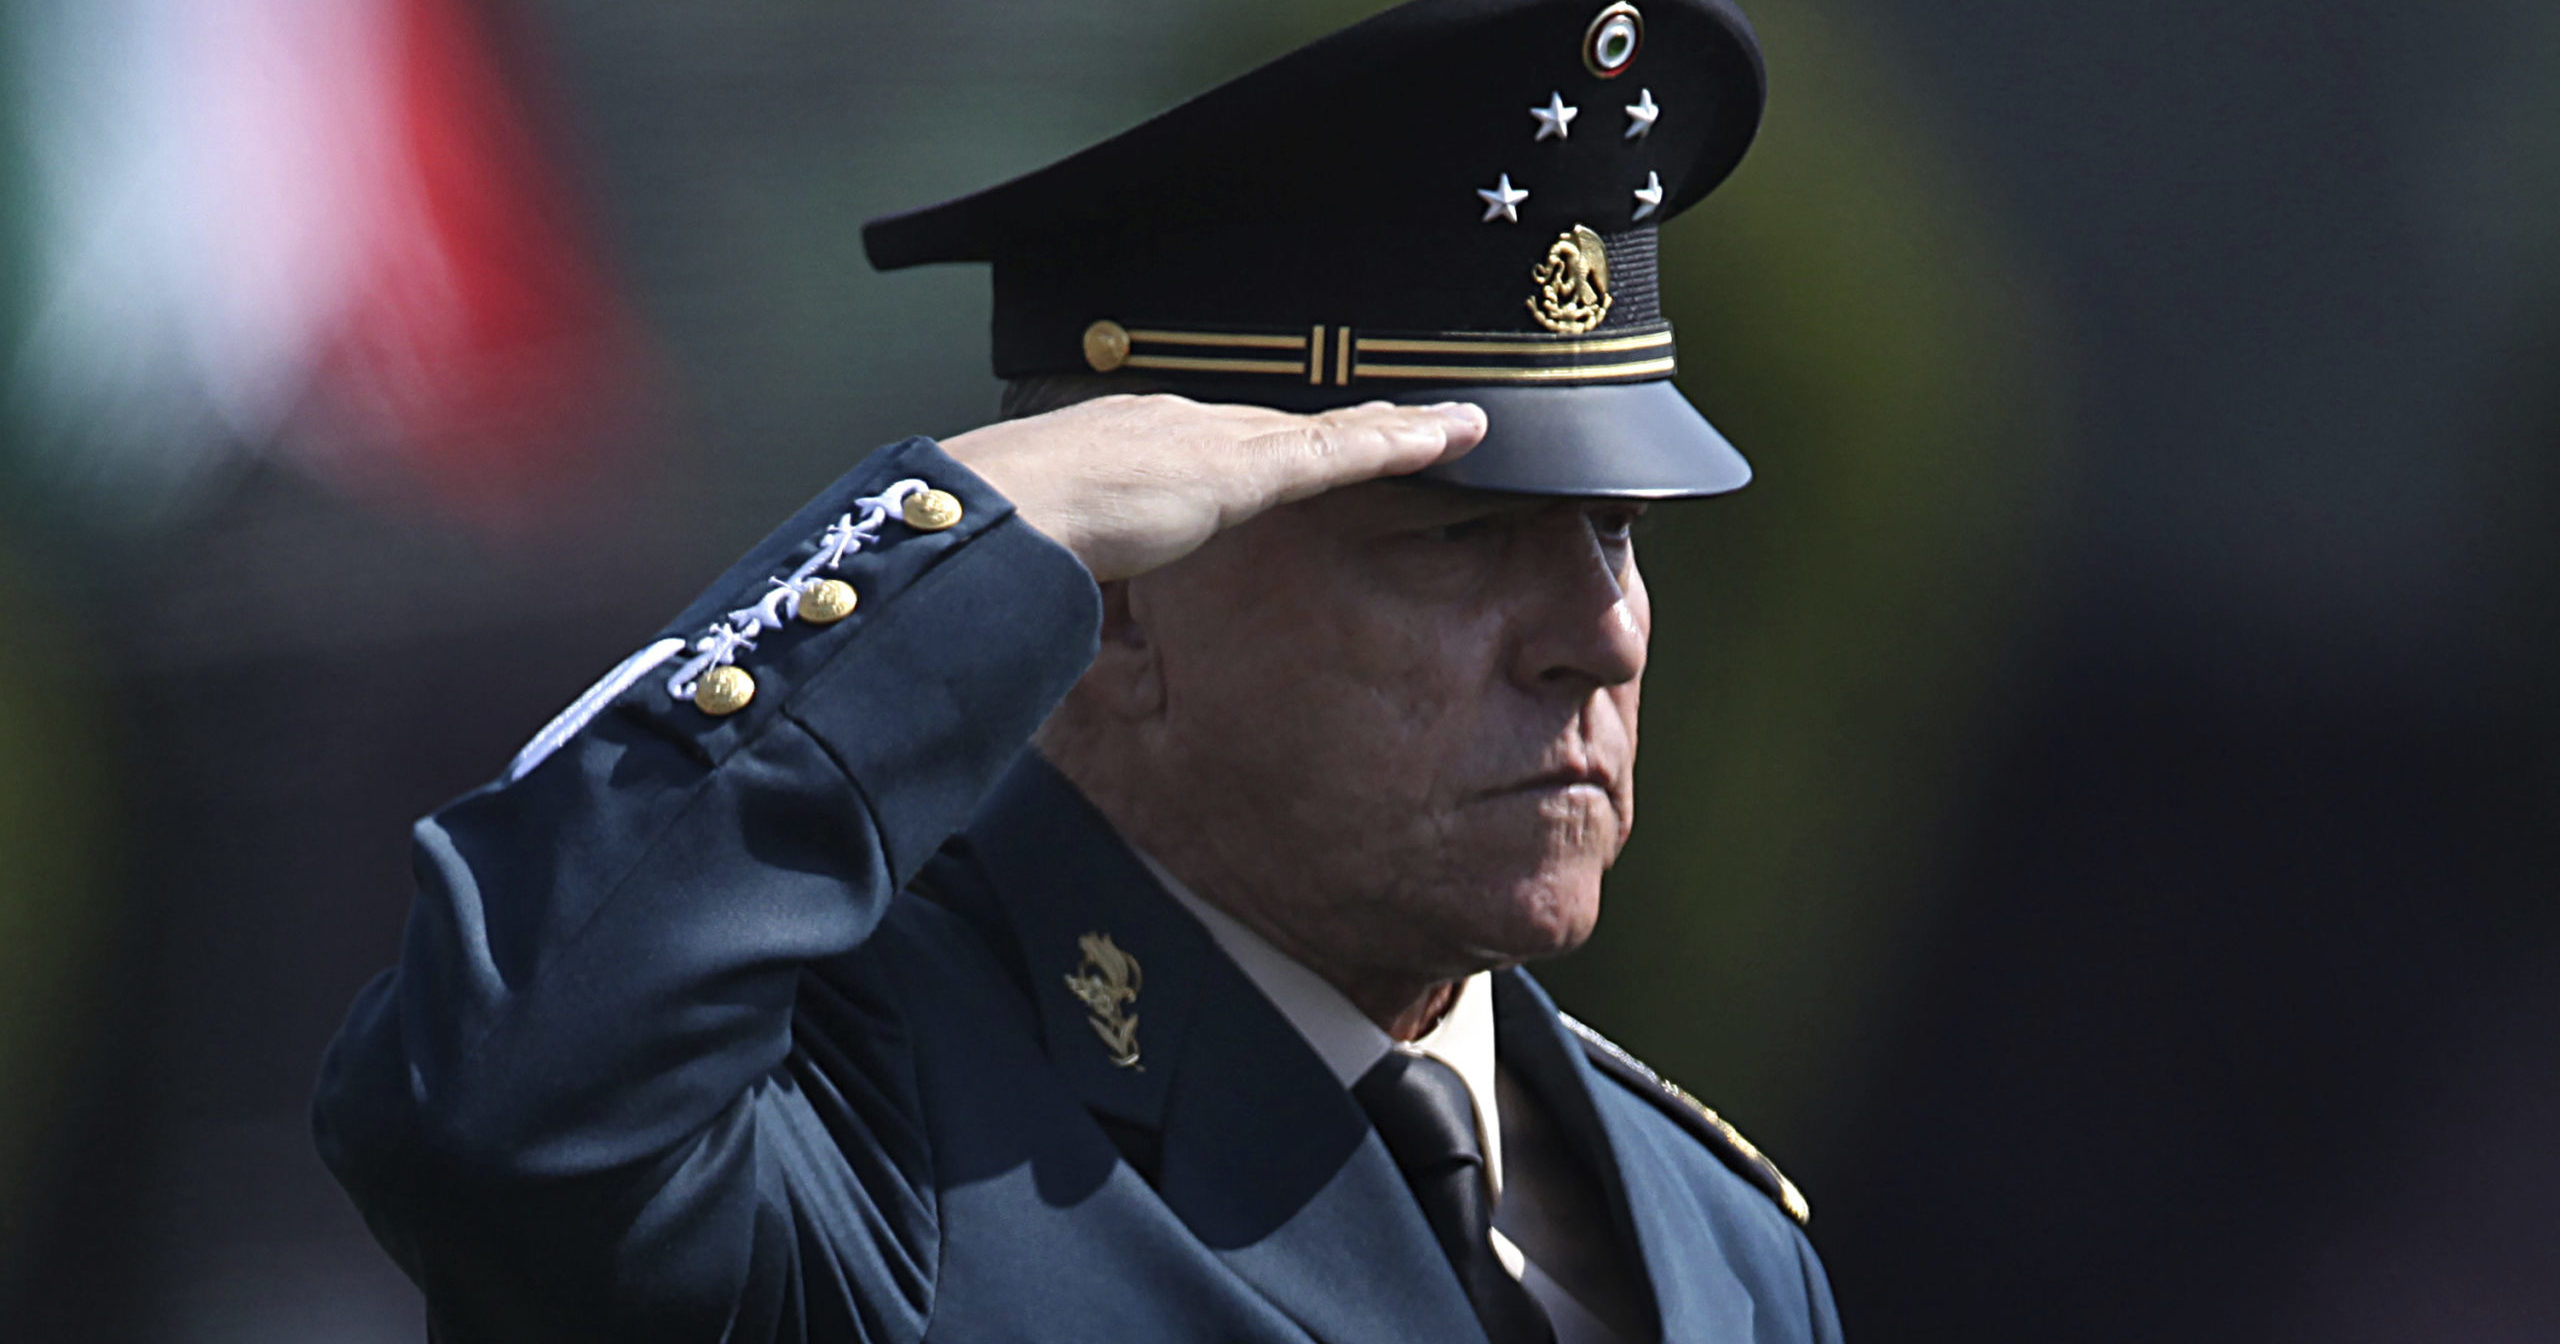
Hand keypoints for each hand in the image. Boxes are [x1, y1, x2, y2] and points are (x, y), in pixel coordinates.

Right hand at [939, 395, 1485, 581]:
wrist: (1003, 509)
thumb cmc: (1007, 536)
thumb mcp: (1051, 549)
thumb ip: (1083, 563)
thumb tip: (1077, 594)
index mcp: (1129, 442)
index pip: (1221, 440)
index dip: (1271, 444)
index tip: (1301, 447)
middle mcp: (1180, 425)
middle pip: (1284, 424)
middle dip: (1347, 423)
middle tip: (1409, 419)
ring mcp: (1217, 440)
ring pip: (1329, 430)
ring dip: (1396, 427)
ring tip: (1458, 425)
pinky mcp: (1249, 466)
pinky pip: (1342, 450)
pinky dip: (1398, 443)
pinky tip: (1448, 437)